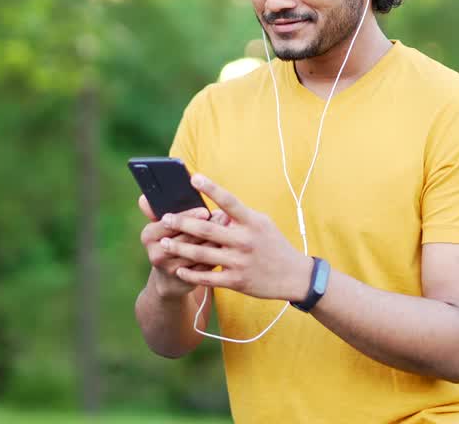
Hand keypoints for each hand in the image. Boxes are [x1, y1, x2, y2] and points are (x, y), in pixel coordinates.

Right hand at [138, 194, 228, 298]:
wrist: (170, 279)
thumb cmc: (170, 241)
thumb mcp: (161, 226)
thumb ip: (157, 210)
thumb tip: (145, 197)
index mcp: (148, 235)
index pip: (170, 222)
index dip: (189, 216)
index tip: (205, 211)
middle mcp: (156, 253)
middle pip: (186, 236)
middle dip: (207, 226)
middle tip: (224, 218)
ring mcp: (170, 268)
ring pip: (198, 251)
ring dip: (215, 239)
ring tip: (229, 229)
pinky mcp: (184, 280)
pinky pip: (204, 265)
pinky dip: (217, 255)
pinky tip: (227, 247)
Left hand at [161, 174, 311, 301]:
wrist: (294, 276)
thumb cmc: (274, 244)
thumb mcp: (262, 224)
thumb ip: (239, 217)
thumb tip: (215, 209)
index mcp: (252, 222)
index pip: (229, 201)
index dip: (211, 188)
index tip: (193, 177)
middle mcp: (245, 240)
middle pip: (208, 230)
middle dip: (183, 223)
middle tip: (166, 218)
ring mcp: (240, 262)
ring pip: (203, 254)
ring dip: (180, 248)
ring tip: (164, 242)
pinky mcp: (237, 281)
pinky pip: (208, 278)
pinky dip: (191, 274)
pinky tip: (179, 268)